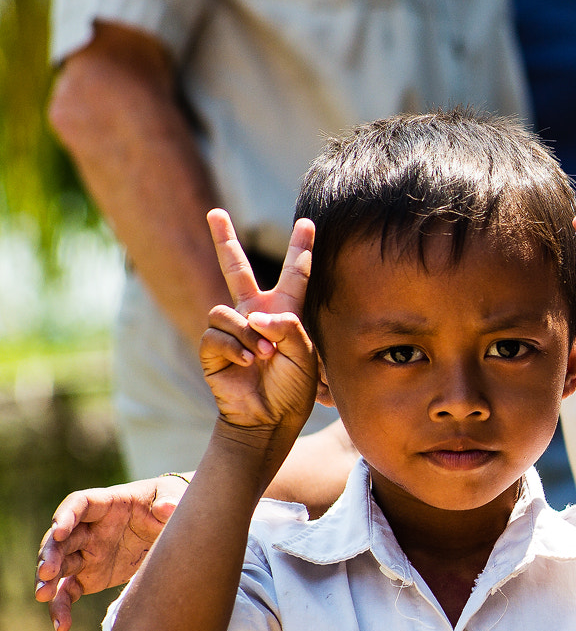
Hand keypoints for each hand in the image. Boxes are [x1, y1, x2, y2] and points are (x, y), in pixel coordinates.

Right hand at [34, 475, 185, 630]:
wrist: (171, 528)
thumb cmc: (169, 503)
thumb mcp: (175, 496)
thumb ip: (171, 501)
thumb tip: (167, 507)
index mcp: (108, 504)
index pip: (79, 504)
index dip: (66, 515)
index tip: (59, 529)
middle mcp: (90, 529)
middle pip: (62, 539)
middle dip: (51, 553)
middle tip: (47, 571)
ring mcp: (88, 553)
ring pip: (59, 567)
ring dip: (48, 581)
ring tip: (42, 596)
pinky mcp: (89, 577)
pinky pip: (69, 592)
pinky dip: (62, 608)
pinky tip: (61, 626)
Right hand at [201, 210, 317, 434]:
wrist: (268, 418)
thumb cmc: (292, 388)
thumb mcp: (305, 355)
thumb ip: (287, 327)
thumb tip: (253, 317)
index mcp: (285, 312)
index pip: (295, 274)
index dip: (300, 249)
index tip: (307, 223)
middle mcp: (254, 314)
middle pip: (235, 269)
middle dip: (224, 240)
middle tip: (215, 213)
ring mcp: (232, 329)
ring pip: (228, 312)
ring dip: (249, 336)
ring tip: (265, 357)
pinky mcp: (213, 346)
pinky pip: (218, 333)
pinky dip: (236, 348)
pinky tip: (248, 364)